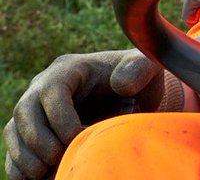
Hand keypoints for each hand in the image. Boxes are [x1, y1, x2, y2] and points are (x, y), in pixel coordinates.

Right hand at [3, 49, 181, 179]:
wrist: (133, 95)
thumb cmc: (140, 79)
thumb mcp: (148, 68)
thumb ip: (139, 69)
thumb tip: (121, 84)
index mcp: (69, 69)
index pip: (51, 92)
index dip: (59, 117)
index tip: (77, 137)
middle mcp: (45, 86)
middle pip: (25, 111)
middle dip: (38, 139)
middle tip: (57, 159)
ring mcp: (36, 109)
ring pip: (14, 131)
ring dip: (24, 156)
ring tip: (43, 173)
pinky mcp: (31, 130)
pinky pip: (15, 148)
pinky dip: (19, 166)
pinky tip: (37, 178)